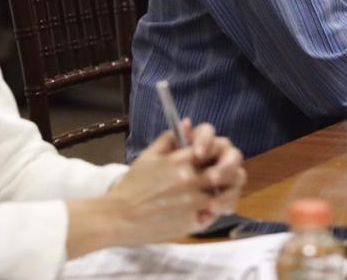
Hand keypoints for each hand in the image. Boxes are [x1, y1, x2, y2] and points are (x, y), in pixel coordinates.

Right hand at [65, 123, 245, 256]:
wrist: (119, 217)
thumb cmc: (133, 186)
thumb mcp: (149, 156)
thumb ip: (170, 139)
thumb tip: (188, 124)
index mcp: (181, 160)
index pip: (216, 147)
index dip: (220, 152)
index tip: (214, 157)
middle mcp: (191, 180)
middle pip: (227, 172)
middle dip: (228, 173)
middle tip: (221, 177)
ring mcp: (194, 202)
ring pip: (224, 195)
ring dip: (223, 195)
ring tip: (215, 196)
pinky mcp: (193, 223)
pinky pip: (213, 216)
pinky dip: (211, 214)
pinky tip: (202, 212)